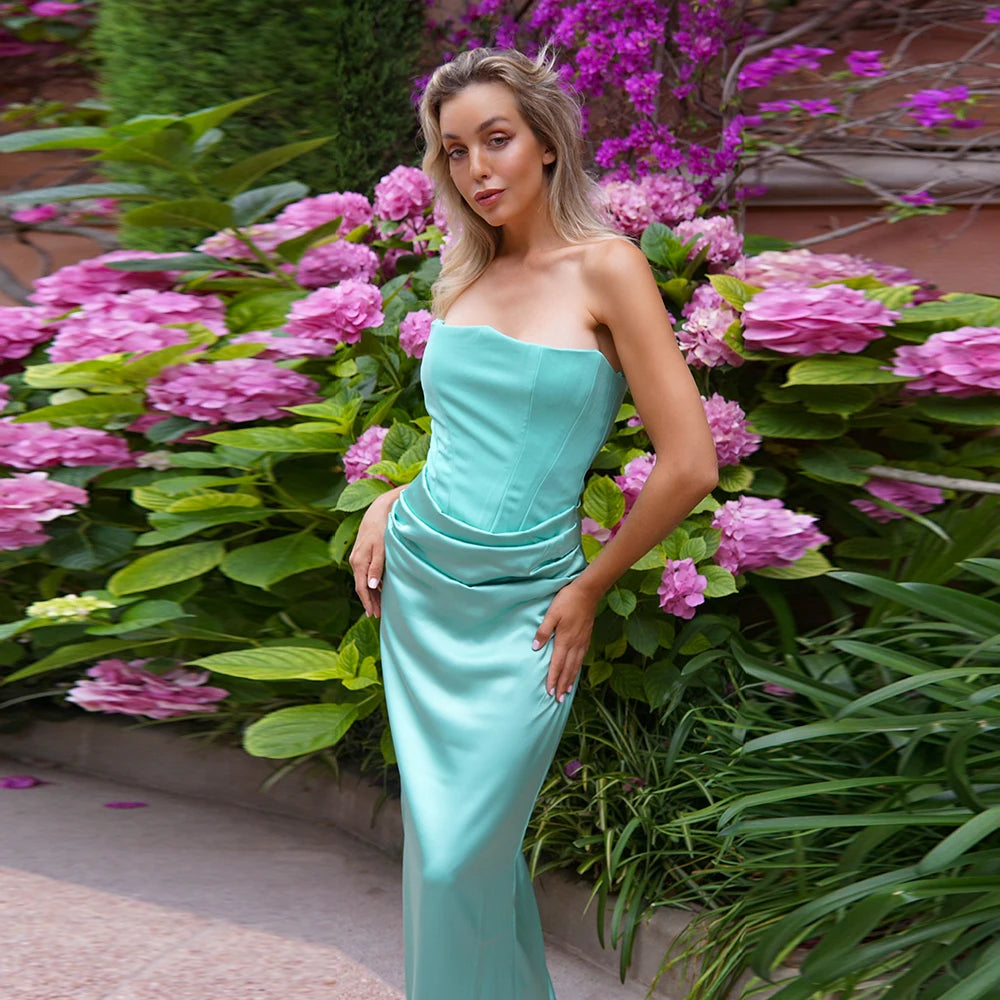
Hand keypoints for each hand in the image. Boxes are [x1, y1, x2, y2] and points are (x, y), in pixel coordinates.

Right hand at [348, 491, 397, 617]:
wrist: (378, 511)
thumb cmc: (382, 528)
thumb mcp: (381, 548)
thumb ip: (376, 566)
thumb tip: (372, 586)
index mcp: (358, 561)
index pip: (361, 588)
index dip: (367, 602)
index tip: (373, 614)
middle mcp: (355, 561)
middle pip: (361, 587)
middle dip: (369, 602)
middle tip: (377, 616)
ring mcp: (357, 558)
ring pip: (363, 581)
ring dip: (371, 594)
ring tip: (379, 607)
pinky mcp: (362, 554)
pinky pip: (365, 573)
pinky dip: (372, 583)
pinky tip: (379, 589)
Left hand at [532, 580, 599, 701]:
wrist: (588, 592)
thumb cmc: (567, 601)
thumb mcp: (551, 614)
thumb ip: (543, 631)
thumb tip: (535, 647)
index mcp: (565, 640)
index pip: (557, 664)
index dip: (553, 679)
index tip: (549, 692)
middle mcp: (575, 644)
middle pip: (568, 669)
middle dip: (562, 685)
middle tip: (558, 699)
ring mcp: (582, 642)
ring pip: (576, 666)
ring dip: (570, 680)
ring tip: (567, 692)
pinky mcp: (587, 638)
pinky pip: (582, 658)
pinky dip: (577, 669)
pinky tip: (575, 671)